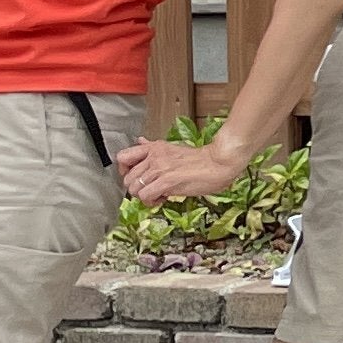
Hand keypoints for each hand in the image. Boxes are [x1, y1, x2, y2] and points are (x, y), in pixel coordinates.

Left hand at [115, 134, 251, 203]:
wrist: (219, 163)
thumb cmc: (201, 159)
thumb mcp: (172, 148)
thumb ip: (153, 147)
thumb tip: (140, 141)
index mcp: (154, 148)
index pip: (123, 156)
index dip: (124, 170)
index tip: (135, 176)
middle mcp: (154, 157)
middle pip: (127, 178)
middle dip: (137, 188)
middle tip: (150, 189)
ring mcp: (159, 169)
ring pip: (134, 189)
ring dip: (144, 196)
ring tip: (158, 194)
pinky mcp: (166, 182)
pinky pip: (145, 196)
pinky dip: (151, 202)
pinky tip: (163, 198)